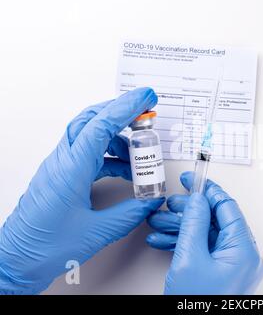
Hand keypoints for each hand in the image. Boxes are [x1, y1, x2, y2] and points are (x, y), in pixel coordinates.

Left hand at [0, 88, 163, 293]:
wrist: (16, 261)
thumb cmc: (44, 247)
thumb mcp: (97, 232)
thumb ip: (130, 214)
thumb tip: (150, 200)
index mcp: (69, 170)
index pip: (99, 125)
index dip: (125, 108)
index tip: (145, 97)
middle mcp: (62, 162)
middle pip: (91, 120)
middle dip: (120, 112)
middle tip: (145, 114)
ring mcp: (60, 167)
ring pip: (90, 135)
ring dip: (117, 138)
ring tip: (139, 155)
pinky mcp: (62, 176)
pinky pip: (89, 154)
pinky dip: (110, 156)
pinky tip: (125, 169)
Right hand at [146, 172, 262, 293]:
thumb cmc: (197, 306)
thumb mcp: (191, 258)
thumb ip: (194, 223)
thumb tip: (197, 199)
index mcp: (244, 249)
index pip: (227, 207)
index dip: (208, 190)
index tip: (193, 179)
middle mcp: (242, 256)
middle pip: (215, 221)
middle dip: (188, 212)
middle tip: (170, 205)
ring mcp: (232, 266)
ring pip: (206, 236)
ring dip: (181, 228)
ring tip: (159, 224)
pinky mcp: (221, 274)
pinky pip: (204, 251)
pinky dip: (184, 245)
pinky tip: (163, 241)